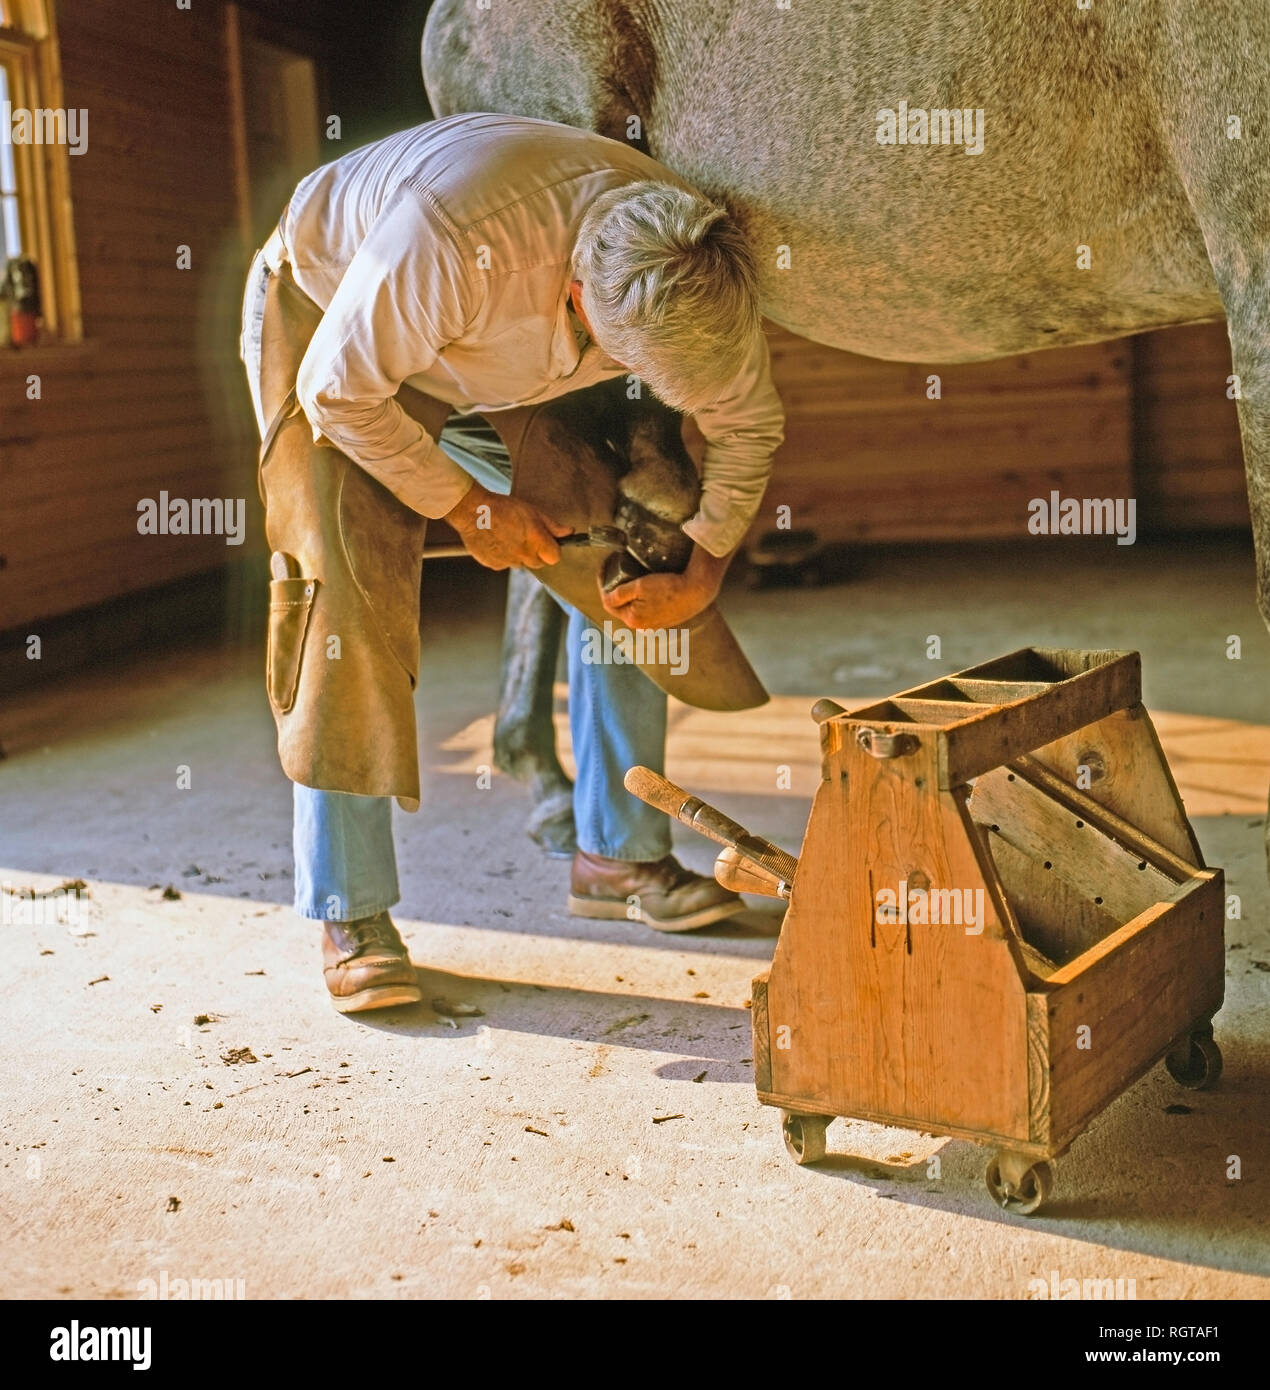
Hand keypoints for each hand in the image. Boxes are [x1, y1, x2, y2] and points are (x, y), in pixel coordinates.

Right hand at [444, 483, 569, 569]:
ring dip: (518, 554)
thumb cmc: (503, 507)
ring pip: (520, 563)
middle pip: (538, 563)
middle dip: (535, 552)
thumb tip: (569, 532)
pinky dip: (503, 556)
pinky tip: (496, 541)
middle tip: (524, 535)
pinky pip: (504, 564)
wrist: (473, 511)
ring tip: (507, 535)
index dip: (552, 550)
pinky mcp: (494, 565)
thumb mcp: (532, 511)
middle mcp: (523, 555)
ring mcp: (508, 562)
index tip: (546, 542)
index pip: (554, 558)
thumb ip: (552, 525)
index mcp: (535, 540)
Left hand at [602, 568, 715, 628]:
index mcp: (632, 619)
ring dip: (629, 594)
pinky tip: (647, 589)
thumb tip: (606, 598)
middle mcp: (641, 626)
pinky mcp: (664, 620)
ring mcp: (653, 624)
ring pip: (634, 607)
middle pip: (620, 606)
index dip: (603, 584)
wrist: (697, 591)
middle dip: (615, 589)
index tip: (604, 569)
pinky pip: (647, 609)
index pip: (608, 602)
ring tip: (630, 578)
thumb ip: (619, 594)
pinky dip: (642, 599)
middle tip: (615, 571)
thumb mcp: (640, 586)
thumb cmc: (669, 588)